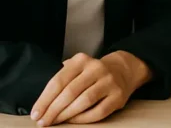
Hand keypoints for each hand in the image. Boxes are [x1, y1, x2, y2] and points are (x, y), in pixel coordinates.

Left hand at [31, 51, 150, 125]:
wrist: (123, 71)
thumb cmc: (91, 74)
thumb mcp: (77, 68)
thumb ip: (61, 78)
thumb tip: (41, 103)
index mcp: (82, 60)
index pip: (59, 81)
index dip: (44, 99)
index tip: (36, 113)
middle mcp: (97, 68)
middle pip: (70, 92)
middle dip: (53, 110)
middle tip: (43, 122)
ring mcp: (109, 82)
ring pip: (84, 101)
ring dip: (66, 115)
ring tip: (55, 122)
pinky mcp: (118, 96)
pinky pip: (98, 111)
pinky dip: (83, 119)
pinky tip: (73, 120)